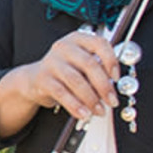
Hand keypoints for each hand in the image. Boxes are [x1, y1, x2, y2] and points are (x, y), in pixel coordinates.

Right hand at [0, 29, 119, 136]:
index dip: (111, 60)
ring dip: (91, 99)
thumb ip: (98, 71)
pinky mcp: (43, 78)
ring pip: (76, 80)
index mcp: (78, 39)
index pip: (99, 43)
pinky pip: (62, 93)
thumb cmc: (65, 71)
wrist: (35, 79)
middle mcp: (64, 47)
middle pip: (89, 64)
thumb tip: (113, 88)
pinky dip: (75, 105)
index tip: (116, 77)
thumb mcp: (81, 64)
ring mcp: (52, 62)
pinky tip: (83, 113)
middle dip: (104, 86)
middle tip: (111, 100)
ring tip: (98, 110)